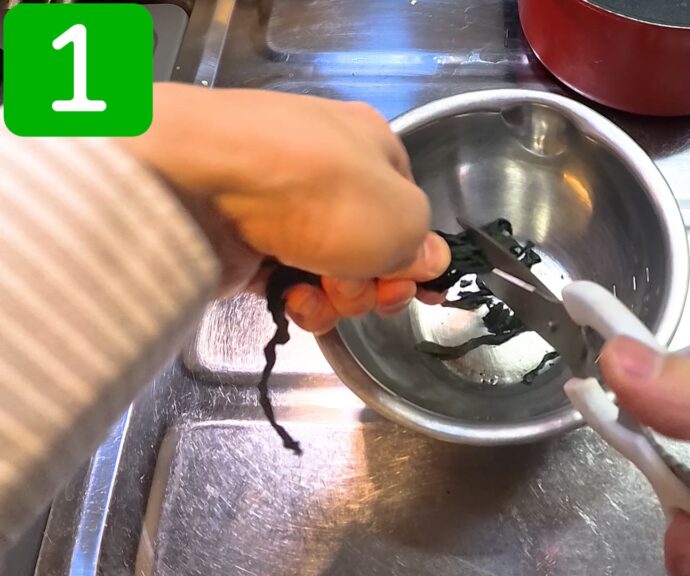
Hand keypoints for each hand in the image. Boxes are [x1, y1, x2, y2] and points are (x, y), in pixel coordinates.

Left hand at [120, 82, 449, 332]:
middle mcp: (326, 170)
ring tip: (320, 289)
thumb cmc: (317, 190)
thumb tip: (427, 259)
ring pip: (331, 270)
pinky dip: (294, 298)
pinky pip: (285, 281)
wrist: (198, 184)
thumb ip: (423, 246)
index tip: (413, 283)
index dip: (414, 251)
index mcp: (371, 145)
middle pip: (370, 246)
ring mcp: (280, 205)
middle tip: (363, 285)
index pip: (407, 206)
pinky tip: (291, 300)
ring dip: (337, 295)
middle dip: (374, 278)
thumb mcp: (402, 221)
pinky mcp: (241, 240)